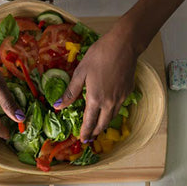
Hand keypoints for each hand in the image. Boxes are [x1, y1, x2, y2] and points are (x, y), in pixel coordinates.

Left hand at [54, 23, 137, 141]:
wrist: (124, 46)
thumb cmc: (99, 55)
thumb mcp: (81, 72)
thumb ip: (71, 92)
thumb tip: (58, 106)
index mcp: (95, 99)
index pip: (89, 122)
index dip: (85, 132)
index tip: (82, 139)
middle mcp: (110, 102)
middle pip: (103, 124)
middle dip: (95, 132)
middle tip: (90, 137)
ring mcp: (121, 98)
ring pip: (112, 116)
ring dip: (105, 123)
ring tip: (99, 125)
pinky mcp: (128, 91)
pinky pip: (119, 106)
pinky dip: (113, 111)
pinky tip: (109, 107)